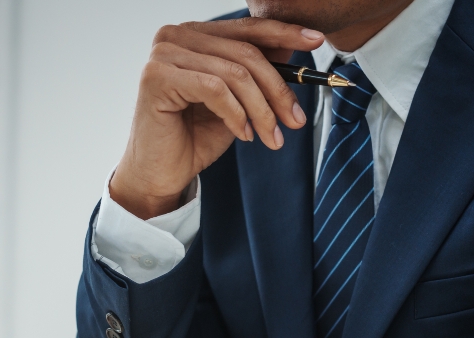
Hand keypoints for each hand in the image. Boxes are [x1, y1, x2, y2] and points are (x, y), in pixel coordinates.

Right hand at [110, 18, 323, 218]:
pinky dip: (236, 114)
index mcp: (193, 34)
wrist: (160, 174)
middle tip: (296, 121)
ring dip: (262, 110)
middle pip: (245, 52)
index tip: (316, 41)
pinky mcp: (156, 76)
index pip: (246, 28)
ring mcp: (163, 53)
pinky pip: (215, 89)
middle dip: (278, 90)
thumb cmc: (193, 138)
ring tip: (271, 137)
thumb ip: (256, 73)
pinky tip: (243, 134)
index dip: (284, 33)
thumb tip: (290, 48)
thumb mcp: (238, 101)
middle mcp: (175, 35)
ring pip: (235, 73)